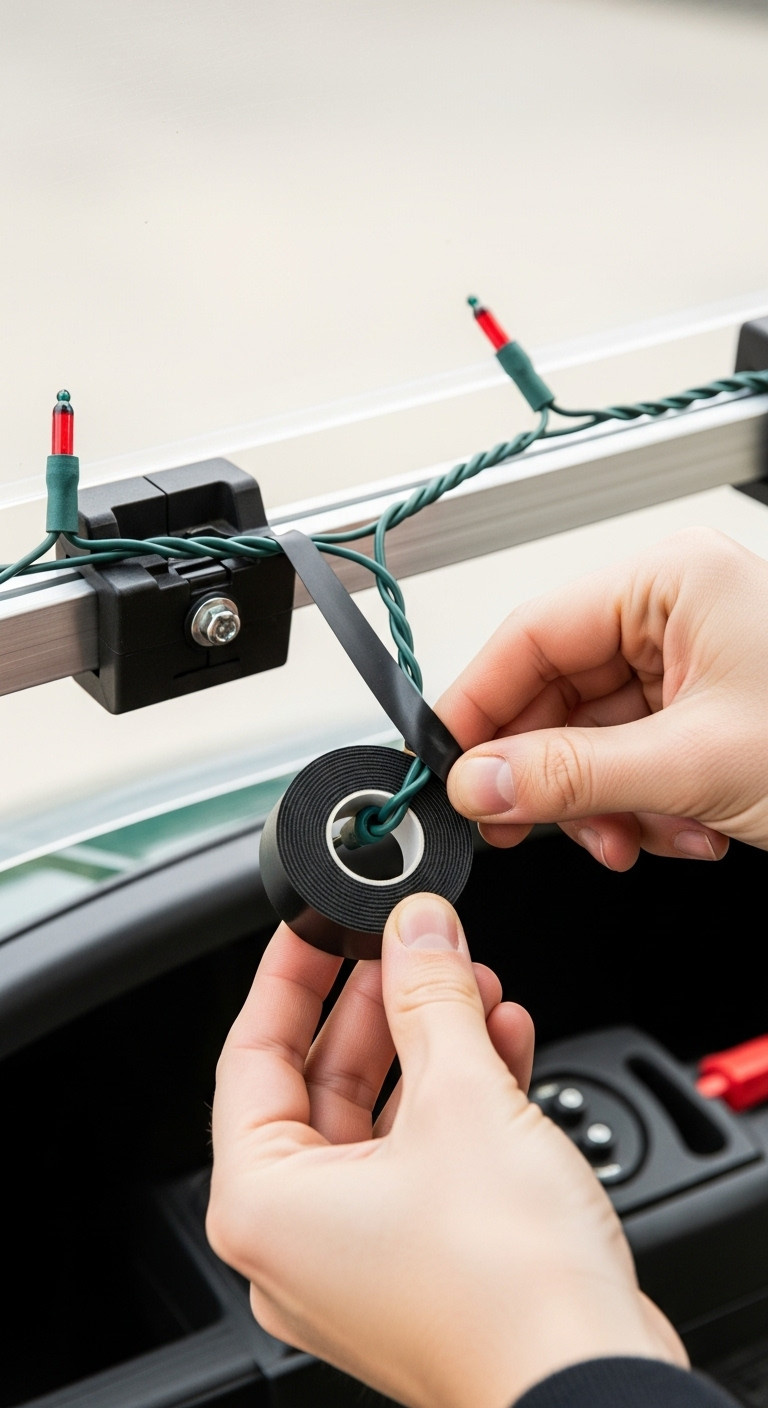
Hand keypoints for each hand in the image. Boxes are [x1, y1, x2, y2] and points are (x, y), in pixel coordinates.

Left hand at [206, 893, 684, 1407]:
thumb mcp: (463, 1100)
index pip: (251, 1055)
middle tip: (413, 946)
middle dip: (381, 1005)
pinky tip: (501, 1044)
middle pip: (322, 1083)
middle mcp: (299, 1241)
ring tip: (472, 987)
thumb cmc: (508, 1289)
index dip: (291, 976)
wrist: (595, 1384)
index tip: (319, 925)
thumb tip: (416, 930)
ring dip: (430, 1044)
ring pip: (382, 1119)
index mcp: (264, 1206)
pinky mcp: (424, 1267)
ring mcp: (362, 1259)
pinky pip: (423, 1158)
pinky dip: (459, 1098)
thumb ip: (430, 998)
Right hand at [438, 526, 767, 869]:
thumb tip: (482, 781)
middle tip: (514, 825)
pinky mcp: (708, 715)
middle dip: (552, 777)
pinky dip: (646, 808)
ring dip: (605, 804)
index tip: (440, 763)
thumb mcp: (697, 762)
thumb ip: (575, 774)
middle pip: (558, 695)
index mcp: (673, 582)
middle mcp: (677, 614)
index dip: (476, 705)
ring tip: (633, 839)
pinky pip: (637, 760)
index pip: (533, 635)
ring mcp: (692, 665)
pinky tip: (683, 831)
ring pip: (595, 740)